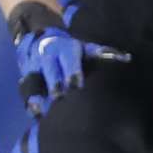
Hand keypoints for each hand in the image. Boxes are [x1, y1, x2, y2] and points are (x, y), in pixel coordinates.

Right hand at [16, 27, 130, 115]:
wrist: (40, 38)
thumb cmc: (70, 49)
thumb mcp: (84, 47)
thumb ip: (102, 53)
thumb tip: (126, 58)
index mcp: (63, 49)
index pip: (68, 60)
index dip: (72, 72)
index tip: (76, 85)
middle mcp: (47, 56)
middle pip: (49, 69)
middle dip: (53, 83)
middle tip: (59, 97)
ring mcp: (34, 65)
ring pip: (34, 79)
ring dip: (37, 94)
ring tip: (41, 109)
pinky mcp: (26, 75)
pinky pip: (26, 88)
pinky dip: (29, 101)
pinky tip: (34, 113)